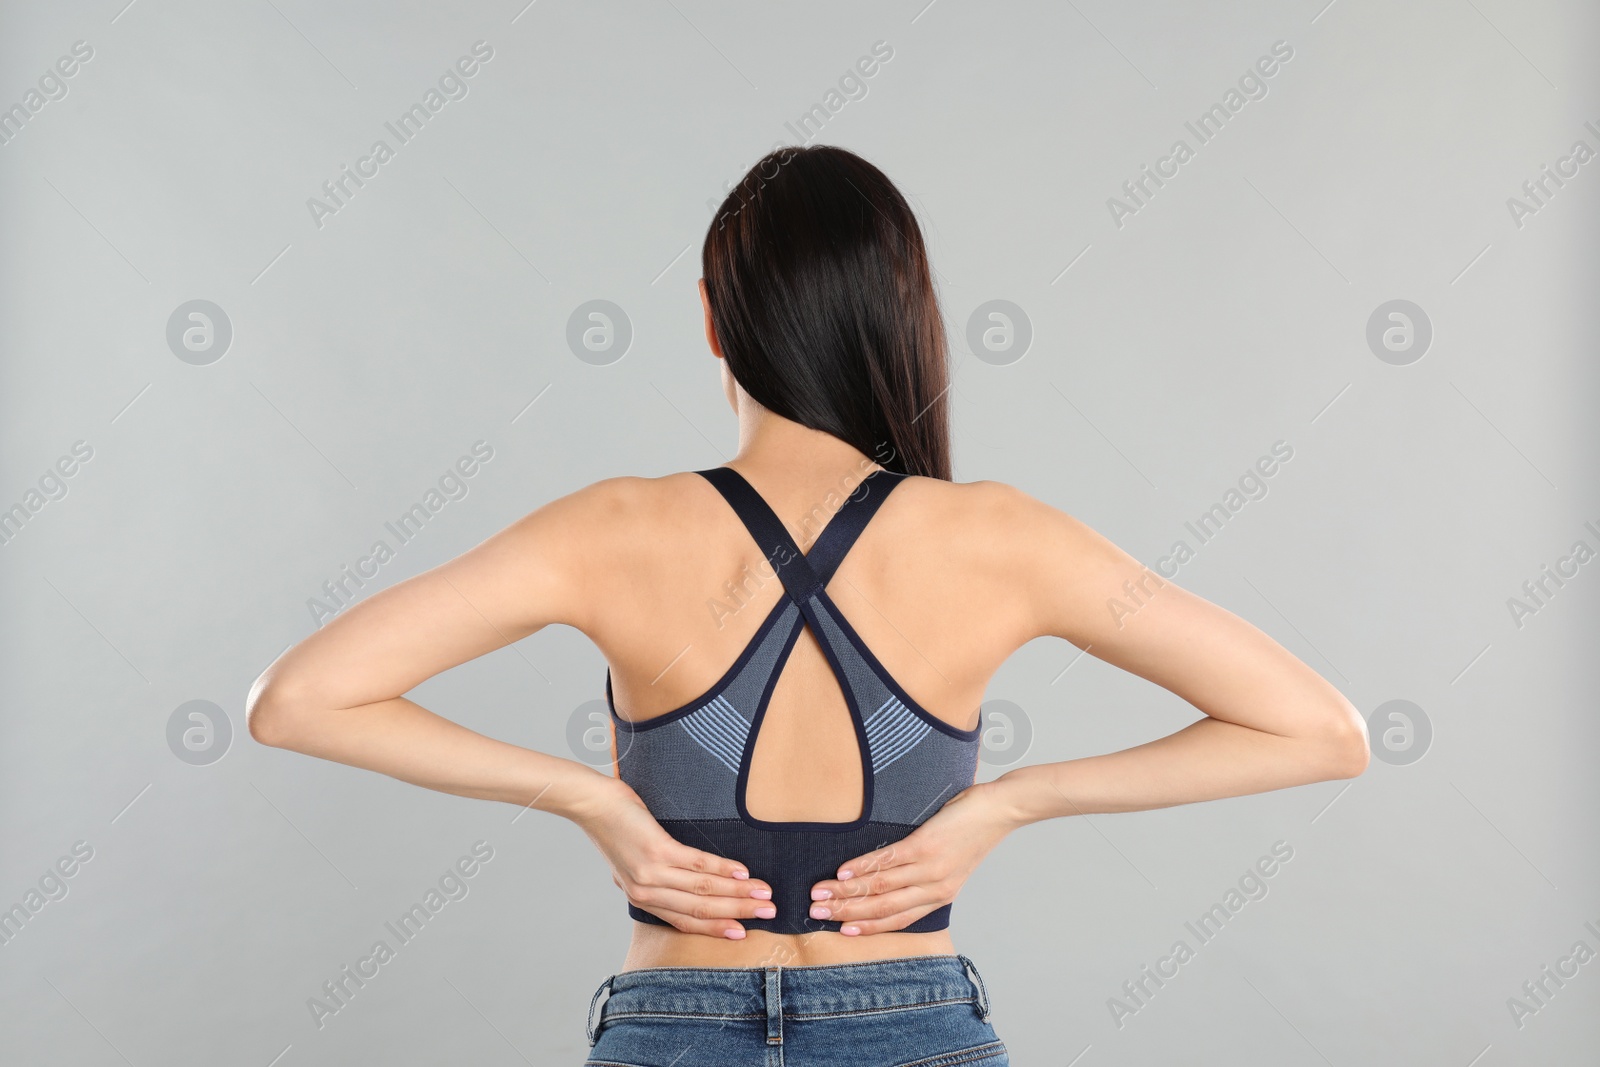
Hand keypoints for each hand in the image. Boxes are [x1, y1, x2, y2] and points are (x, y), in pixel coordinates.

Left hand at [572, 778, 774, 938]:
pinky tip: (742, 872)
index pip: (685, 922)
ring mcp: (651, 873)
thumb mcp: (631, 862)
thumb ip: (656, 878)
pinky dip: (723, 869)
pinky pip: (697, 864)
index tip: (743, 932)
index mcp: (642, 899)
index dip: (716, 928)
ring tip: (763, 893)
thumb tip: (684, 882)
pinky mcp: (656, 851)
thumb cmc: (615, 827)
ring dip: (738, 893)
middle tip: (768, 913)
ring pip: (703, 890)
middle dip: (738, 912)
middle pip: (700, 910)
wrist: (592, 805)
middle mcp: (646, 892)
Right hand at [807, 779, 1020, 934]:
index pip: (897, 919)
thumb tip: (886, 876)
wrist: (1000, 810)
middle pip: (883, 908)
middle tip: (816, 913)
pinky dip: (863, 868)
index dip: (867, 926)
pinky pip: (889, 861)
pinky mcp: (926, 846)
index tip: (840, 930)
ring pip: (881, 887)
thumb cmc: (972, 832)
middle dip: (846, 912)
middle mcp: (934, 889)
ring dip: (846, 892)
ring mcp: (930, 868)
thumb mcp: (950, 864)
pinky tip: (843, 872)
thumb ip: (922, 875)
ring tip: (821, 893)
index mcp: (940, 896)